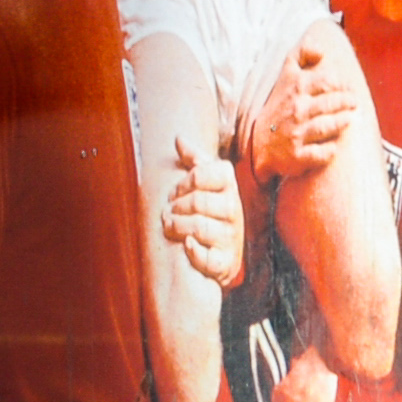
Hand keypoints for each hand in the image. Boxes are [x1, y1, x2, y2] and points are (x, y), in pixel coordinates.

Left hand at [159, 130, 244, 286]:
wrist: (220, 253)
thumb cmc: (208, 211)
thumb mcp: (204, 184)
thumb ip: (194, 161)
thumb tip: (179, 139)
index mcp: (228, 188)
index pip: (202, 173)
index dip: (182, 183)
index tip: (176, 192)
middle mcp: (234, 211)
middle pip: (197, 201)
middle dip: (175, 207)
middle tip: (168, 212)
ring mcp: (231, 237)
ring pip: (199, 227)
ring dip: (176, 227)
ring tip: (170, 226)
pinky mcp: (225, 262)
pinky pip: (208, 258)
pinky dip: (194, 252)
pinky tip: (187, 245)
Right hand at [243, 19, 369, 174]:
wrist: (257, 147)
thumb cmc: (277, 110)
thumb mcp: (283, 79)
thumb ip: (300, 57)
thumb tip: (319, 46)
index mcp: (294, 89)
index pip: (327, 80)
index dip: (342, 84)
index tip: (346, 87)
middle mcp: (296, 110)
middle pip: (332, 102)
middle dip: (348, 102)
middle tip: (352, 103)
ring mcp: (297, 133)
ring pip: (329, 126)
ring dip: (343, 122)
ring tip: (349, 118)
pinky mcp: (299, 155)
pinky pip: (322, 152)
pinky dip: (330, 150)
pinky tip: (333, 146)